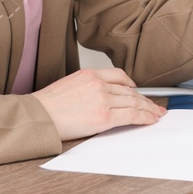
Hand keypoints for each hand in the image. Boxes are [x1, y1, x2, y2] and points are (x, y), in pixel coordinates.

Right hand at [33, 68, 167, 140]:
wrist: (37, 117)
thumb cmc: (46, 106)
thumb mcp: (69, 85)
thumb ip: (88, 87)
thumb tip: (102, 97)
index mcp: (89, 74)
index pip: (120, 75)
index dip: (133, 85)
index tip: (139, 91)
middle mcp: (98, 84)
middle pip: (130, 90)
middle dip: (144, 99)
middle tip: (154, 106)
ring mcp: (102, 99)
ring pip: (134, 102)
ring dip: (148, 109)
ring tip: (156, 114)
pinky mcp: (104, 116)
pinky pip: (131, 115)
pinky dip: (144, 117)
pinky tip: (150, 119)